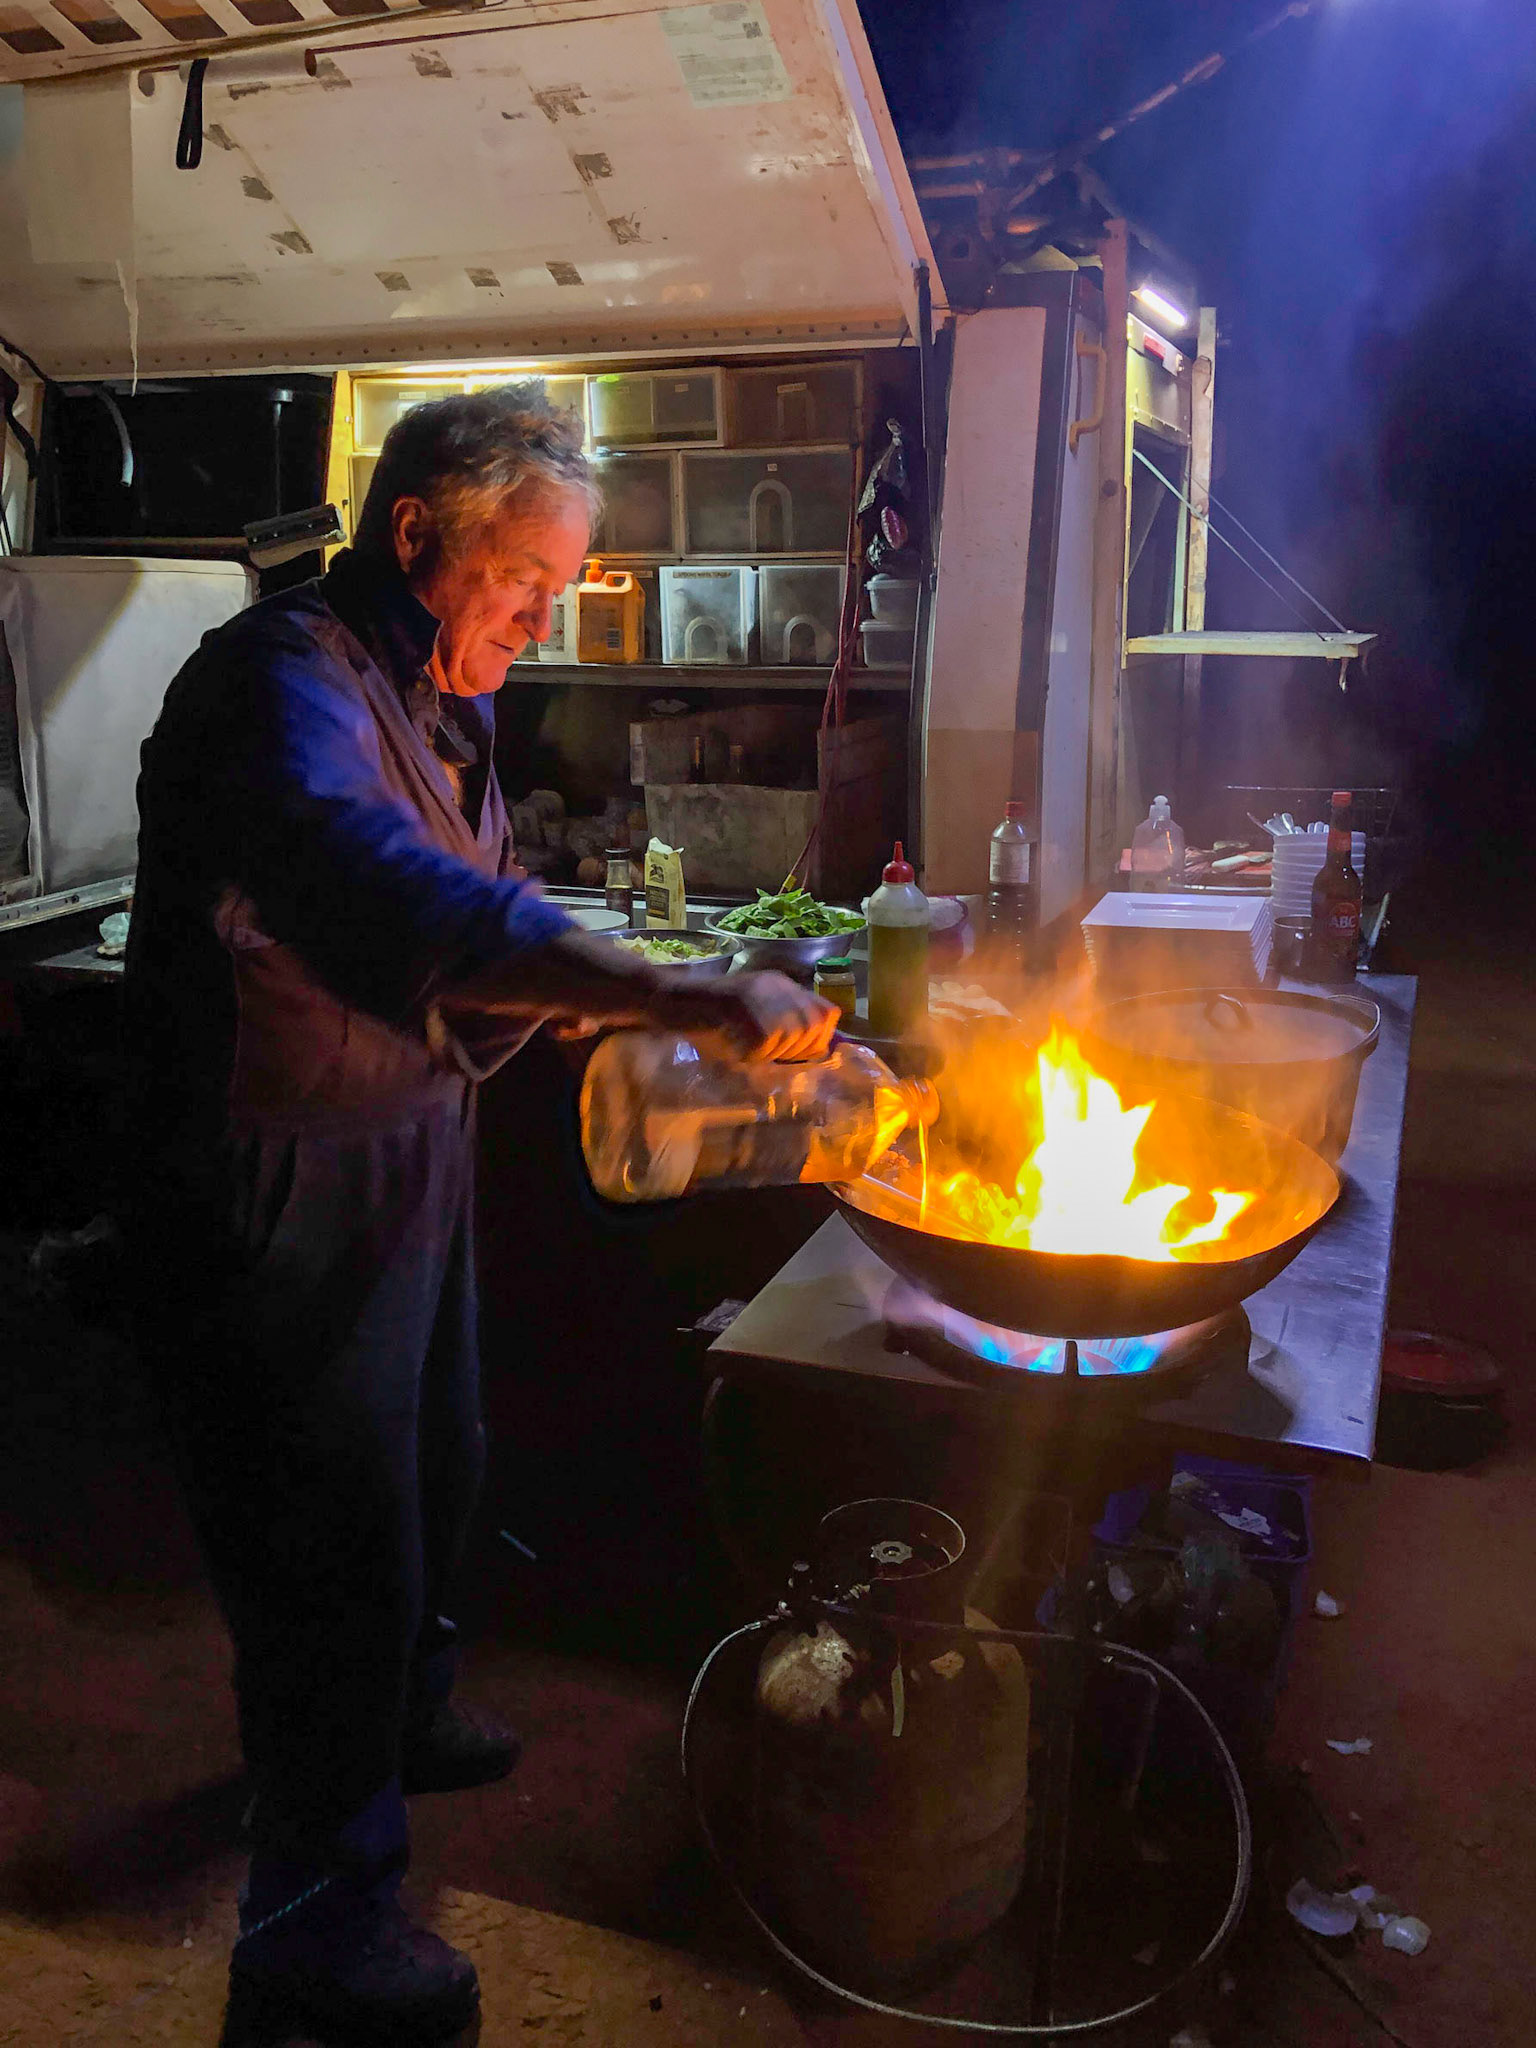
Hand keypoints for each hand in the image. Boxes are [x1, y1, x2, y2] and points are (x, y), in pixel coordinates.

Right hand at [655, 969, 838, 1063]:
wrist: (666, 998)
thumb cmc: (708, 1019)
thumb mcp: (752, 1021)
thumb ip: (783, 1032)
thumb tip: (817, 1054)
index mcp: (783, 986)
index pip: (827, 1013)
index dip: (819, 1039)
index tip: (799, 1054)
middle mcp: (776, 984)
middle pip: (811, 1027)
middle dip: (793, 1052)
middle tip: (765, 1055)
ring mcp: (758, 991)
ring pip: (788, 1035)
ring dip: (768, 1053)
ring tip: (744, 1049)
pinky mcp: (739, 1002)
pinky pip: (762, 1041)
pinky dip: (749, 1054)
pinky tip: (733, 1049)